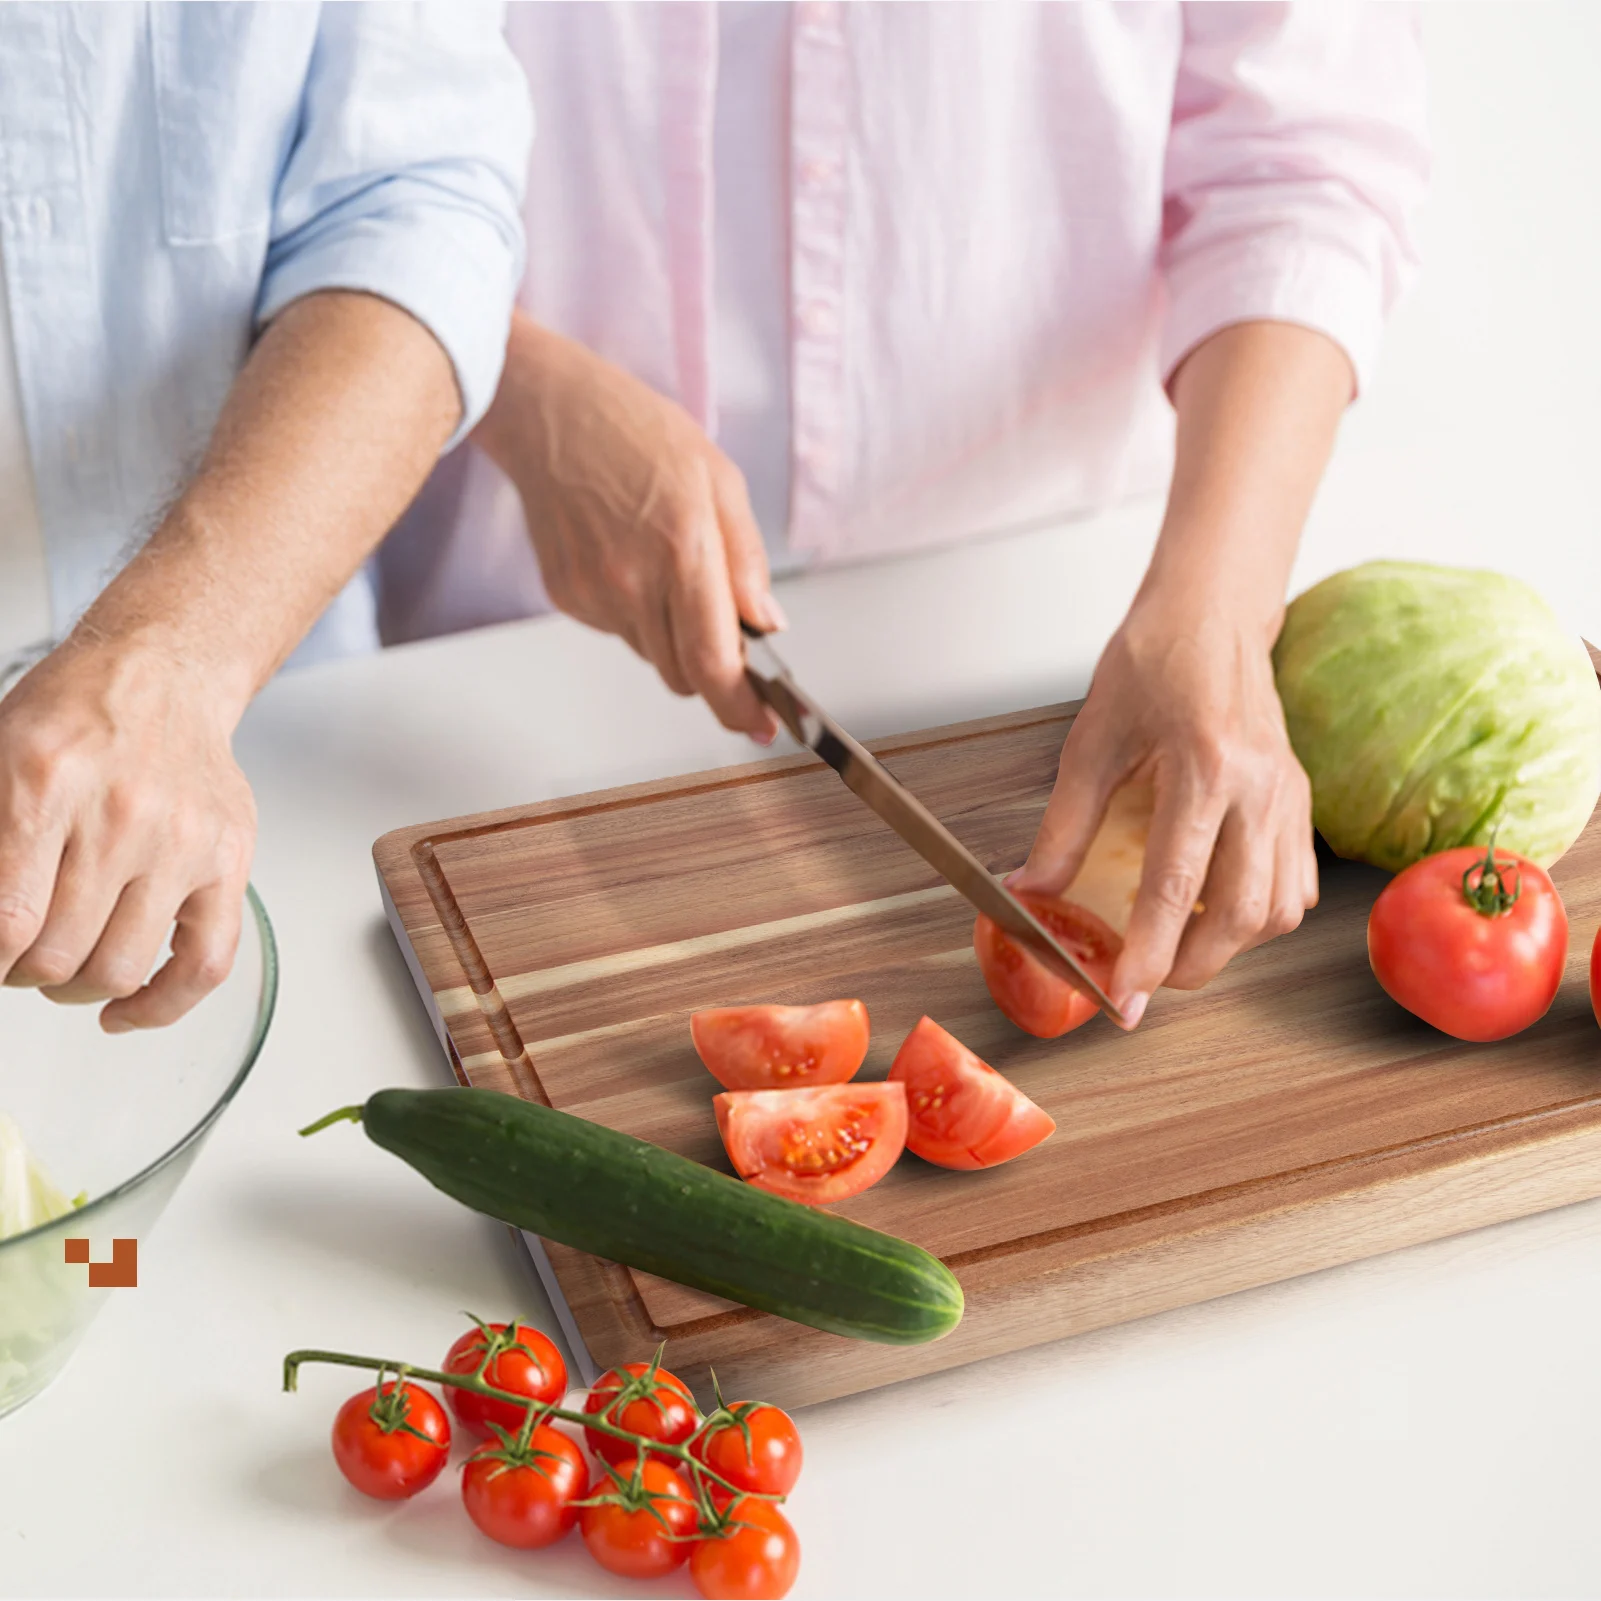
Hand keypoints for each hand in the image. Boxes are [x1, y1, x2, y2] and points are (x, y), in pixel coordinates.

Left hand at [0, 637, 256, 1030]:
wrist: (162, 675)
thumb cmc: (75, 715)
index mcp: (46, 782)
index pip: (5, 922)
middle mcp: (121, 816)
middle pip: (55, 954)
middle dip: (19, 972)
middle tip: (14, 957)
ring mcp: (182, 844)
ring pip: (118, 969)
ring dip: (74, 988)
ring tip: (62, 968)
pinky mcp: (228, 863)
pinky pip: (204, 964)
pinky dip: (160, 1006)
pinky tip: (123, 1012)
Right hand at [476, 313, 782, 740]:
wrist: (549, 413)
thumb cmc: (637, 433)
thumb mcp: (719, 479)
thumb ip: (748, 560)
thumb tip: (768, 625)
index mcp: (683, 548)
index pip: (714, 662)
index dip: (740, 707)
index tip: (761, 725)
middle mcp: (633, 581)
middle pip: (684, 675)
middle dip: (712, 669)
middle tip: (725, 628)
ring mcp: (593, 593)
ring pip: (652, 655)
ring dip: (673, 634)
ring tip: (665, 564)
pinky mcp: (566, 596)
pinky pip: (618, 631)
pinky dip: (637, 613)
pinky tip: (629, 558)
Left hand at [1011, 593, 1316, 1028]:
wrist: (1210, 616)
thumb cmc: (1149, 666)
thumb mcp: (1089, 743)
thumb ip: (1063, 827)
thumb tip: (1033, 892)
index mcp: (1204, 767)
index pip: (1176, 884)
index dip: (1148, 950)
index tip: (1125, 996)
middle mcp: (1261, 787)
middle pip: (1243, 913)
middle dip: (1194, 965)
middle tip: (1145, 981)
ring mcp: (1289, 795)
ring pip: (1280, 909)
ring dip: (1230, 947)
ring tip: (1178, 949)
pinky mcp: (1301, 800)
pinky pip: (1296, 884)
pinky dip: (1259, 915)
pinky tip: (1217, 910)